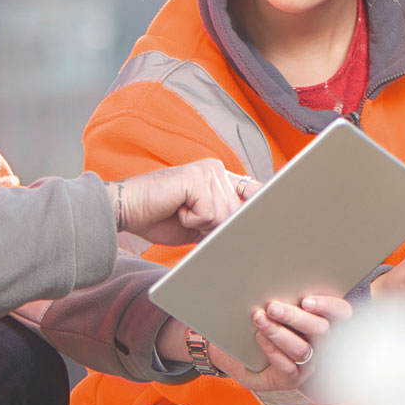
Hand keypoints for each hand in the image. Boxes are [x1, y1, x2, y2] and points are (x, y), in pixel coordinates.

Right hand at [107, 160, 258, 245]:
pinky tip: (176, 208)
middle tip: (188, 217)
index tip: (277, 213)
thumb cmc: (158, 217)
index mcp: (218, 178)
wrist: (127, 209)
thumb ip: (220, 221)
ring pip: (224, 215)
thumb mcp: (198, 223)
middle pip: (237, 213)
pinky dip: (192, 219)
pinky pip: (209, 214)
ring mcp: (207, 171)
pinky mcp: (197, 178)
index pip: (250, 191)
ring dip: (201, 223)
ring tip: (180, 211)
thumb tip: (246, 234)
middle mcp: (216, 169)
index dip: (259, 205)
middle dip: (215, 226)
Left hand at [156, 295, 351, 390]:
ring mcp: (308, 362)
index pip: (341, 312)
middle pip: (320, 330)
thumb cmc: (257, 315)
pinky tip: (259, 338)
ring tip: (259, 318)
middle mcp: (320, 341)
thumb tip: (270, 254)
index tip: (306, 299)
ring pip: (303, 350)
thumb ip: (279, 282)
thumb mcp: (269, 294)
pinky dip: (273, 352)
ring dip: (279, 333)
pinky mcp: (291, 378)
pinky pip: (289, 369)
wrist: (234, 346)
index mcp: (322, 316)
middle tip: (272, 306)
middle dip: (295, 317)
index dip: (328, 305)